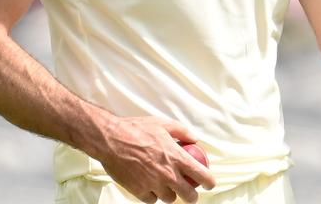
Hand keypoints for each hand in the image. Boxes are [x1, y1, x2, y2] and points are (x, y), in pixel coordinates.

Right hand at [90, 114, 214, 202]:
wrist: (111, 140)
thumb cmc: (136, 129)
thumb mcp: (163, 124)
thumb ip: (182, 132)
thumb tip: (195, 140)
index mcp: (177, 157)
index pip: (202, 175)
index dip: (209, 182)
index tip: (209, 183)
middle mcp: (168, 174)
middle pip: (189, 195)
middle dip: (193, 196)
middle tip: (191, 192)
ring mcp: (154, 184)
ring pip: (170, 199)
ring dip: (171, 194)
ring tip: (167, 186)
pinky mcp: (139, 192)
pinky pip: (152, 200)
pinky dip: (153, 195)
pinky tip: (151, 186)